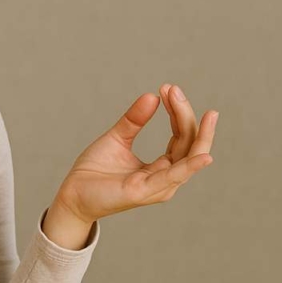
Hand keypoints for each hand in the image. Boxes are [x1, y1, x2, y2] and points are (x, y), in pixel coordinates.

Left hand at [54, 83, 217, 225]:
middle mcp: (165, 178)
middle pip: (189, 145)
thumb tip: (152, 95)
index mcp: (160, 167)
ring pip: (189, 160)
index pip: (181, 137)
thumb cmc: (94, 172)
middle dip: (186, 116)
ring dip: (197, 135)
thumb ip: (134, 120)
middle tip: (175, 90)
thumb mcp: (116, 139)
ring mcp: (157, 187)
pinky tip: (203, 156)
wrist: (72, 194)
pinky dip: (189, 167)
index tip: (169, 88)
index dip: (178, 112)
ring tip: (209, 115)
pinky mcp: (144, 192)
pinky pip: (172, 179)